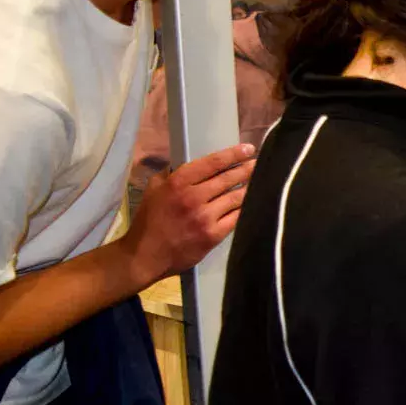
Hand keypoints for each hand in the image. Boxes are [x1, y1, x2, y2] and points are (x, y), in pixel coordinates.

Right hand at [121, 144, 255, 284]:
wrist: (146, 256)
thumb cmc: (149, 221)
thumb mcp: (154, 189)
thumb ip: (171, 174)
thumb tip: (191, 163)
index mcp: (178, 183)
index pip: (212, 163)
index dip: (233, 154)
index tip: (249, 149)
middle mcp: (193, 197)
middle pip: (228, 179)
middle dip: (247, 169)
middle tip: (259, 164)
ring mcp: (205, 217)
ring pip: (236, 197)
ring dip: (250, 188)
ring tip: (260, 181)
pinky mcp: (213, 235)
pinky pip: (236, 217)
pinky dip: (246, 208)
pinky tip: (253, 202)